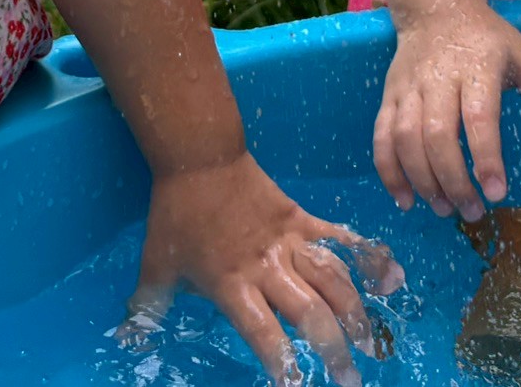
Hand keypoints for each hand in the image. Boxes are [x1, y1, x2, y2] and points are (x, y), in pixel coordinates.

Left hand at [124, 153, 402, 386]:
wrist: (198, 156)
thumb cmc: (176, 215)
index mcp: (231, 284)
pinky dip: (368, 256)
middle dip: (334, 350)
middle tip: (351, 380)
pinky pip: (341, 240)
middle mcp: (267, 267)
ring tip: (371, 343)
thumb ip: (148, 304)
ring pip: (333, 282)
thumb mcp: (156, 264)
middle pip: (310, 314)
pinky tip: (391, 277)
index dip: (282, 364)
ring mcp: (290, 241)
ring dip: (356, 314)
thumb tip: (128, 337)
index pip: (263, 333)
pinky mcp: (302, 219)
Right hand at [374, 0, 520, 221]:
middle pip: (437, 134)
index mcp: (477, 66)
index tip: (497, 192)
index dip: (486, 158)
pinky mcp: (388, 96)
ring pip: (405, 139)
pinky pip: (381, 137)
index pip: (478, 117)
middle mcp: (438, 77)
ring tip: (445, 208)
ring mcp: (408, 87)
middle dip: (453, 180)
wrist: (436, 8)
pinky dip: (389, 172)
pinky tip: (406, 199)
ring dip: (422, 181)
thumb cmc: (488, 41)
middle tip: (473, 211)